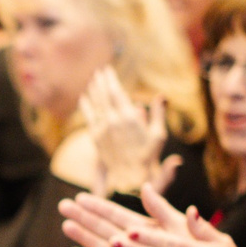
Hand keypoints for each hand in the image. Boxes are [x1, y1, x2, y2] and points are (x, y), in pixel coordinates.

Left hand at [80, 66, 171, 195]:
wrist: (130, 177)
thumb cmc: (148, 156)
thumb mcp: (158, 135)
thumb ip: (158, 114)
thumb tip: (161, 96)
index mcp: (129, 117)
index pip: (116, 92)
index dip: (110, 79)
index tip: (107, 69)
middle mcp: (113, 120)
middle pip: (103, 95)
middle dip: (101, 81)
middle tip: (99, 71)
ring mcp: (102, 129)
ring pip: (95, 104)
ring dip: (93, 90)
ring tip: (92, 80)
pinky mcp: (96, 137)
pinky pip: (89, 117)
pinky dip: (86, 106)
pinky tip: (83, 98)